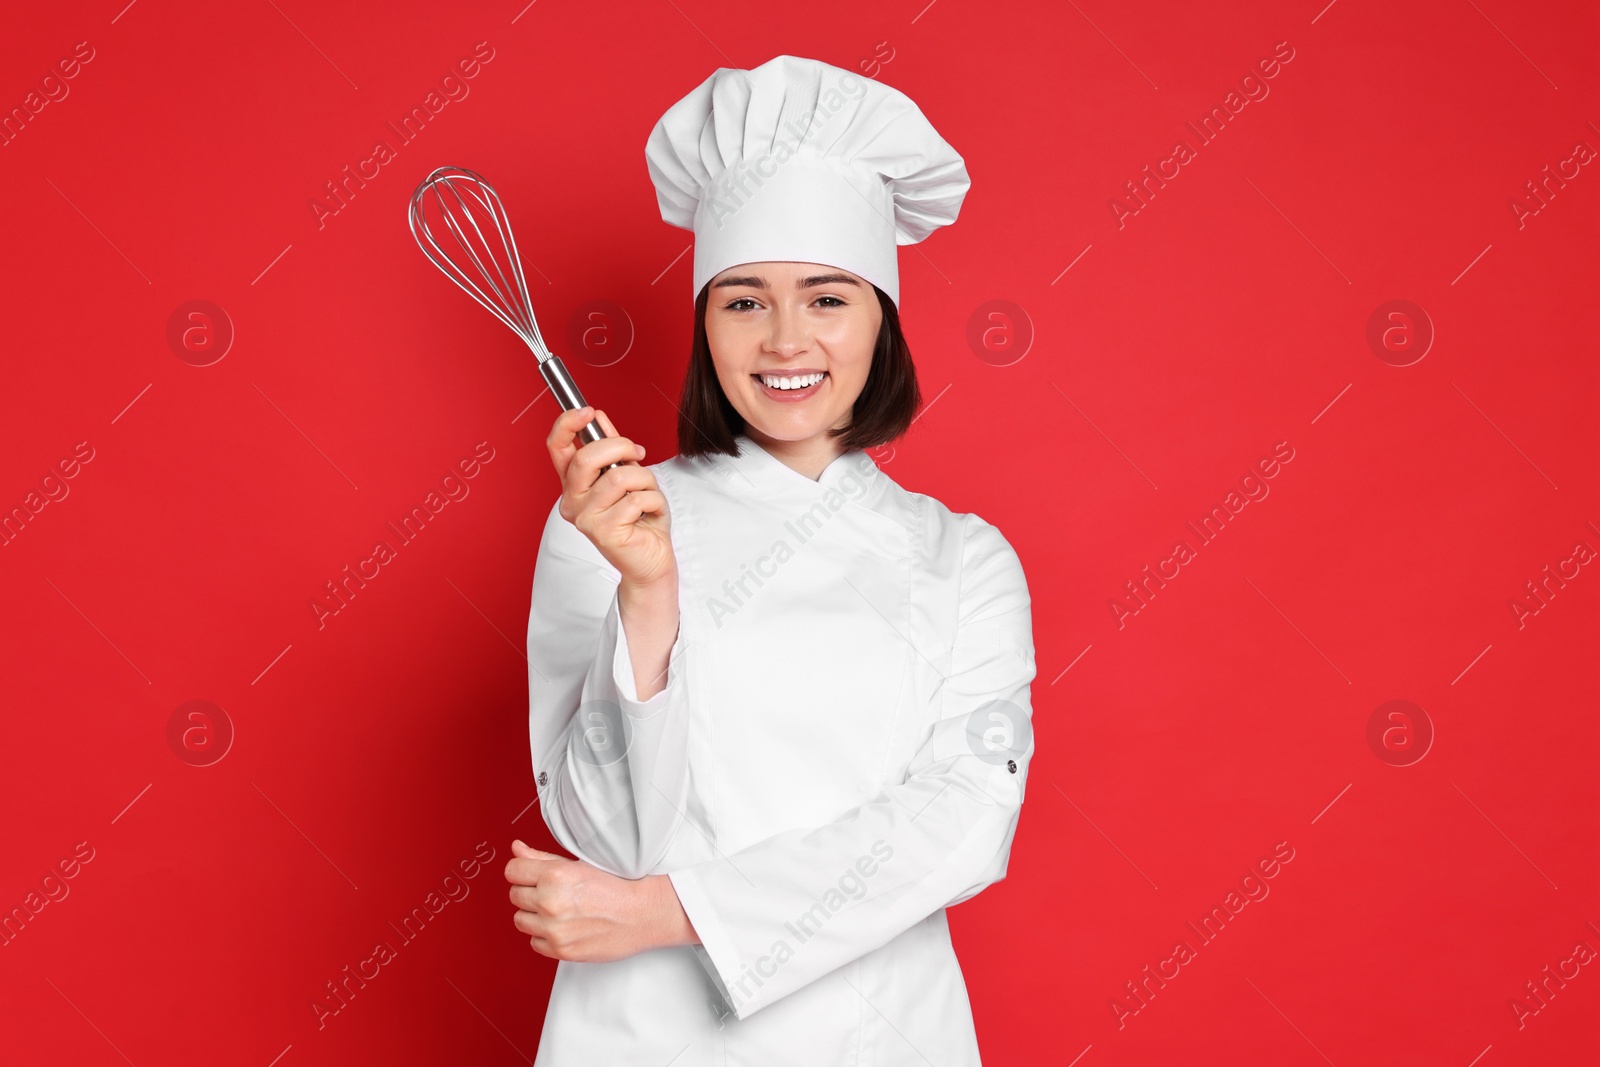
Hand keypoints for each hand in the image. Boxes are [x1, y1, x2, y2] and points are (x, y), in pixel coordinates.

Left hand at [505, 839, 697, 961]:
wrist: (643, 913)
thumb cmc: (617, 886)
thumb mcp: (579, 864)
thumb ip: (541, 858)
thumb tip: (516, 849)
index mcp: (555, 876)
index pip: (512, 871)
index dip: (522, 871)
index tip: (530, 875)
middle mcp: (551, 903)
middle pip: (514, 895)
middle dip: (530, 892)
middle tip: (552, 892)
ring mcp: (554, 929)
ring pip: (520, 920)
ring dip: (534, 915)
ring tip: (558, 910)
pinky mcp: (561, 951)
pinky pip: (534, 943)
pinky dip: (545, 936)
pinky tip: (564, 926)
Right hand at [547, 405, 676, 589]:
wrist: (651, 559)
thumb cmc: (640, 519)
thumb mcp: (628, 476)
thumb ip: (612, 449)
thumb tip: (598, 418)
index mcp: (573, 485)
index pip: (557, 448)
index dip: (568, 424)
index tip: (589, 411)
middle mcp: (572, 502)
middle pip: (587, 458)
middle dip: (620, 446)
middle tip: (637, 452)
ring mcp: (585, 518)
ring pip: (618, 477)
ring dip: (645, 479)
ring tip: (648, 493)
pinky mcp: (604, 532)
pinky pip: (635, 499)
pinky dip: (654, 500)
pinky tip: (651, 512)